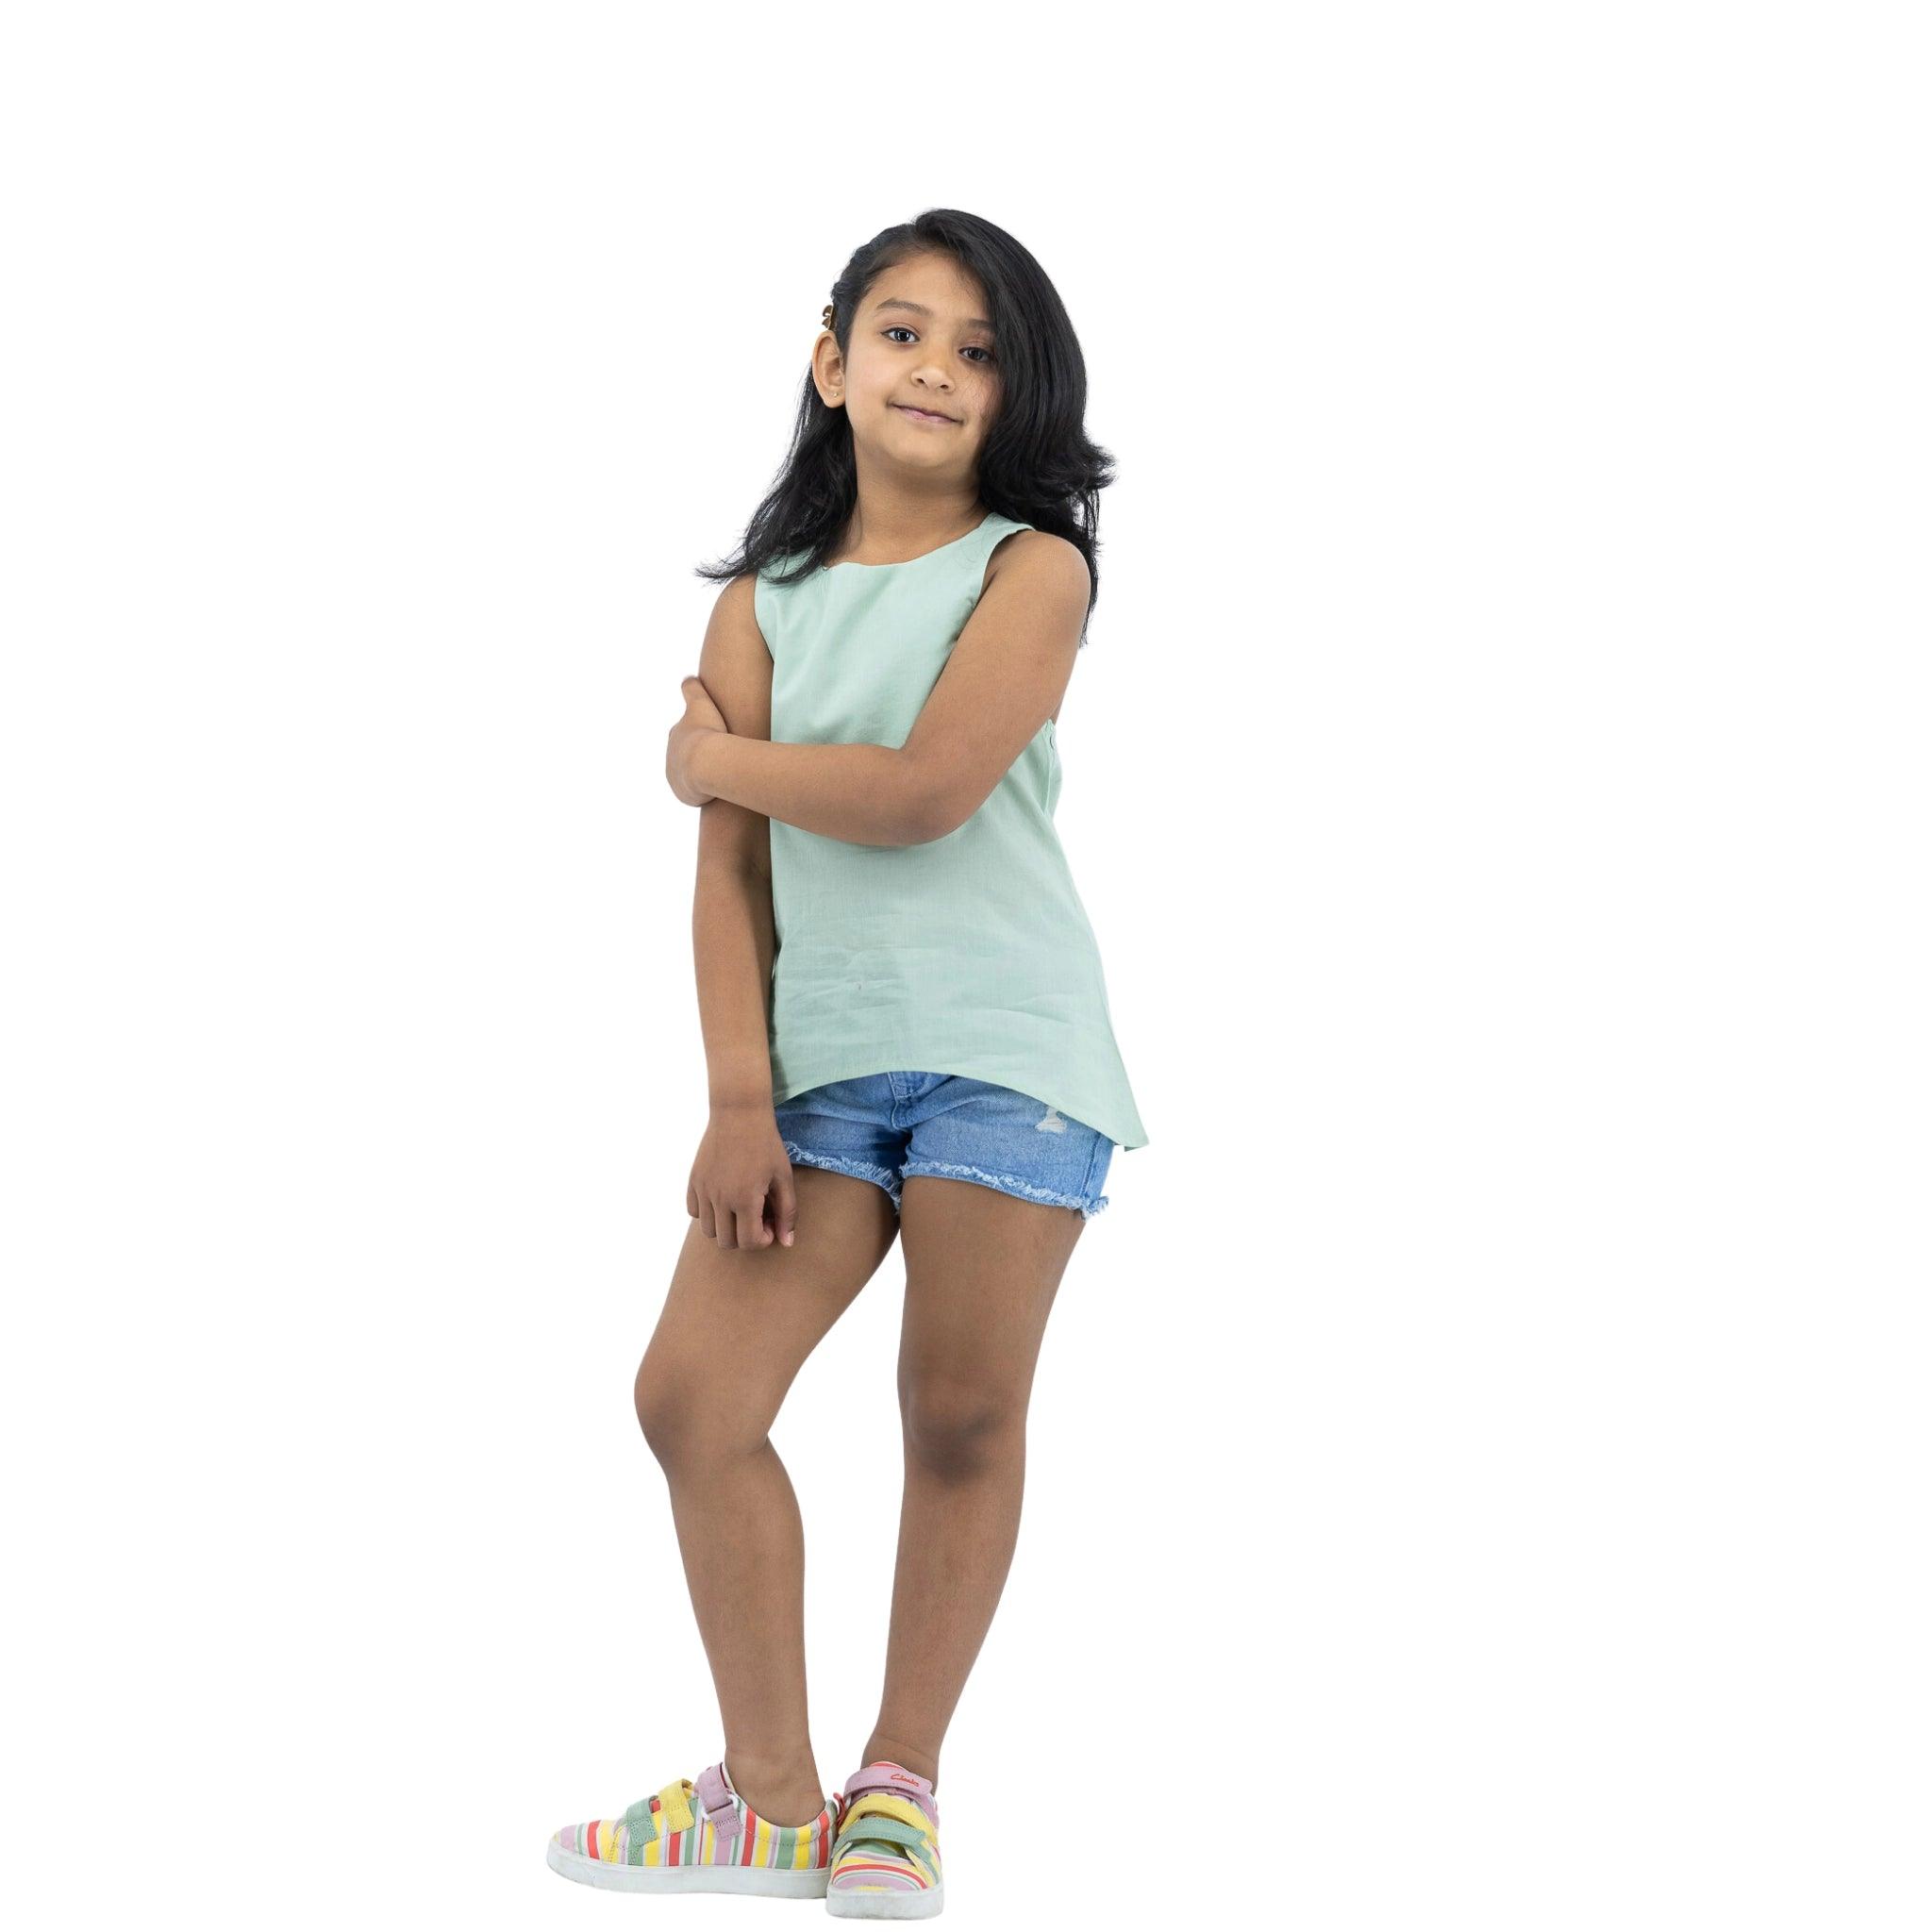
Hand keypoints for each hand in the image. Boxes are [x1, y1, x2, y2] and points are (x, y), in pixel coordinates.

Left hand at [667, 674, 728, 805]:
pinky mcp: (684, 795)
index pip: (684, 734)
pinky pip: (695, 795)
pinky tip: (717, 790)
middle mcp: (671, 758)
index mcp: (675, 736)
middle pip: (686, 757)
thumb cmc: (706, 732)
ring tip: (720, 775)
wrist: (706, 764)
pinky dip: (704, 792)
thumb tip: (688, 678)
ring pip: (690, 777)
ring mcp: (676, 778)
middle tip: (718, 757)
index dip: (698, 734)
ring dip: (702, 776)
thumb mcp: (700, 703)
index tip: (711, 735)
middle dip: (699, 757)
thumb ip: (692, 689)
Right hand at [687, 1102, 797, 1249]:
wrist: (739, 1114)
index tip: (770, 1224)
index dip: (762, 1240)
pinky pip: (694, 1212)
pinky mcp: (694, 1180)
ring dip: (725, 1227)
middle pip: (726, 1242)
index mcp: (745, 1199)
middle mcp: (720, 1199)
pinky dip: (708, 1213)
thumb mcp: (783, 1178)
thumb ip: (787, 1213)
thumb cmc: (766, 1145)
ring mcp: (703, 1190)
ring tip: (739, 1208)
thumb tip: (786, 1243)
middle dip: (744, 1237)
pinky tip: (723, 1198)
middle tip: (756, 1217)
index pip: (748, 1243)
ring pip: (707, 1231)